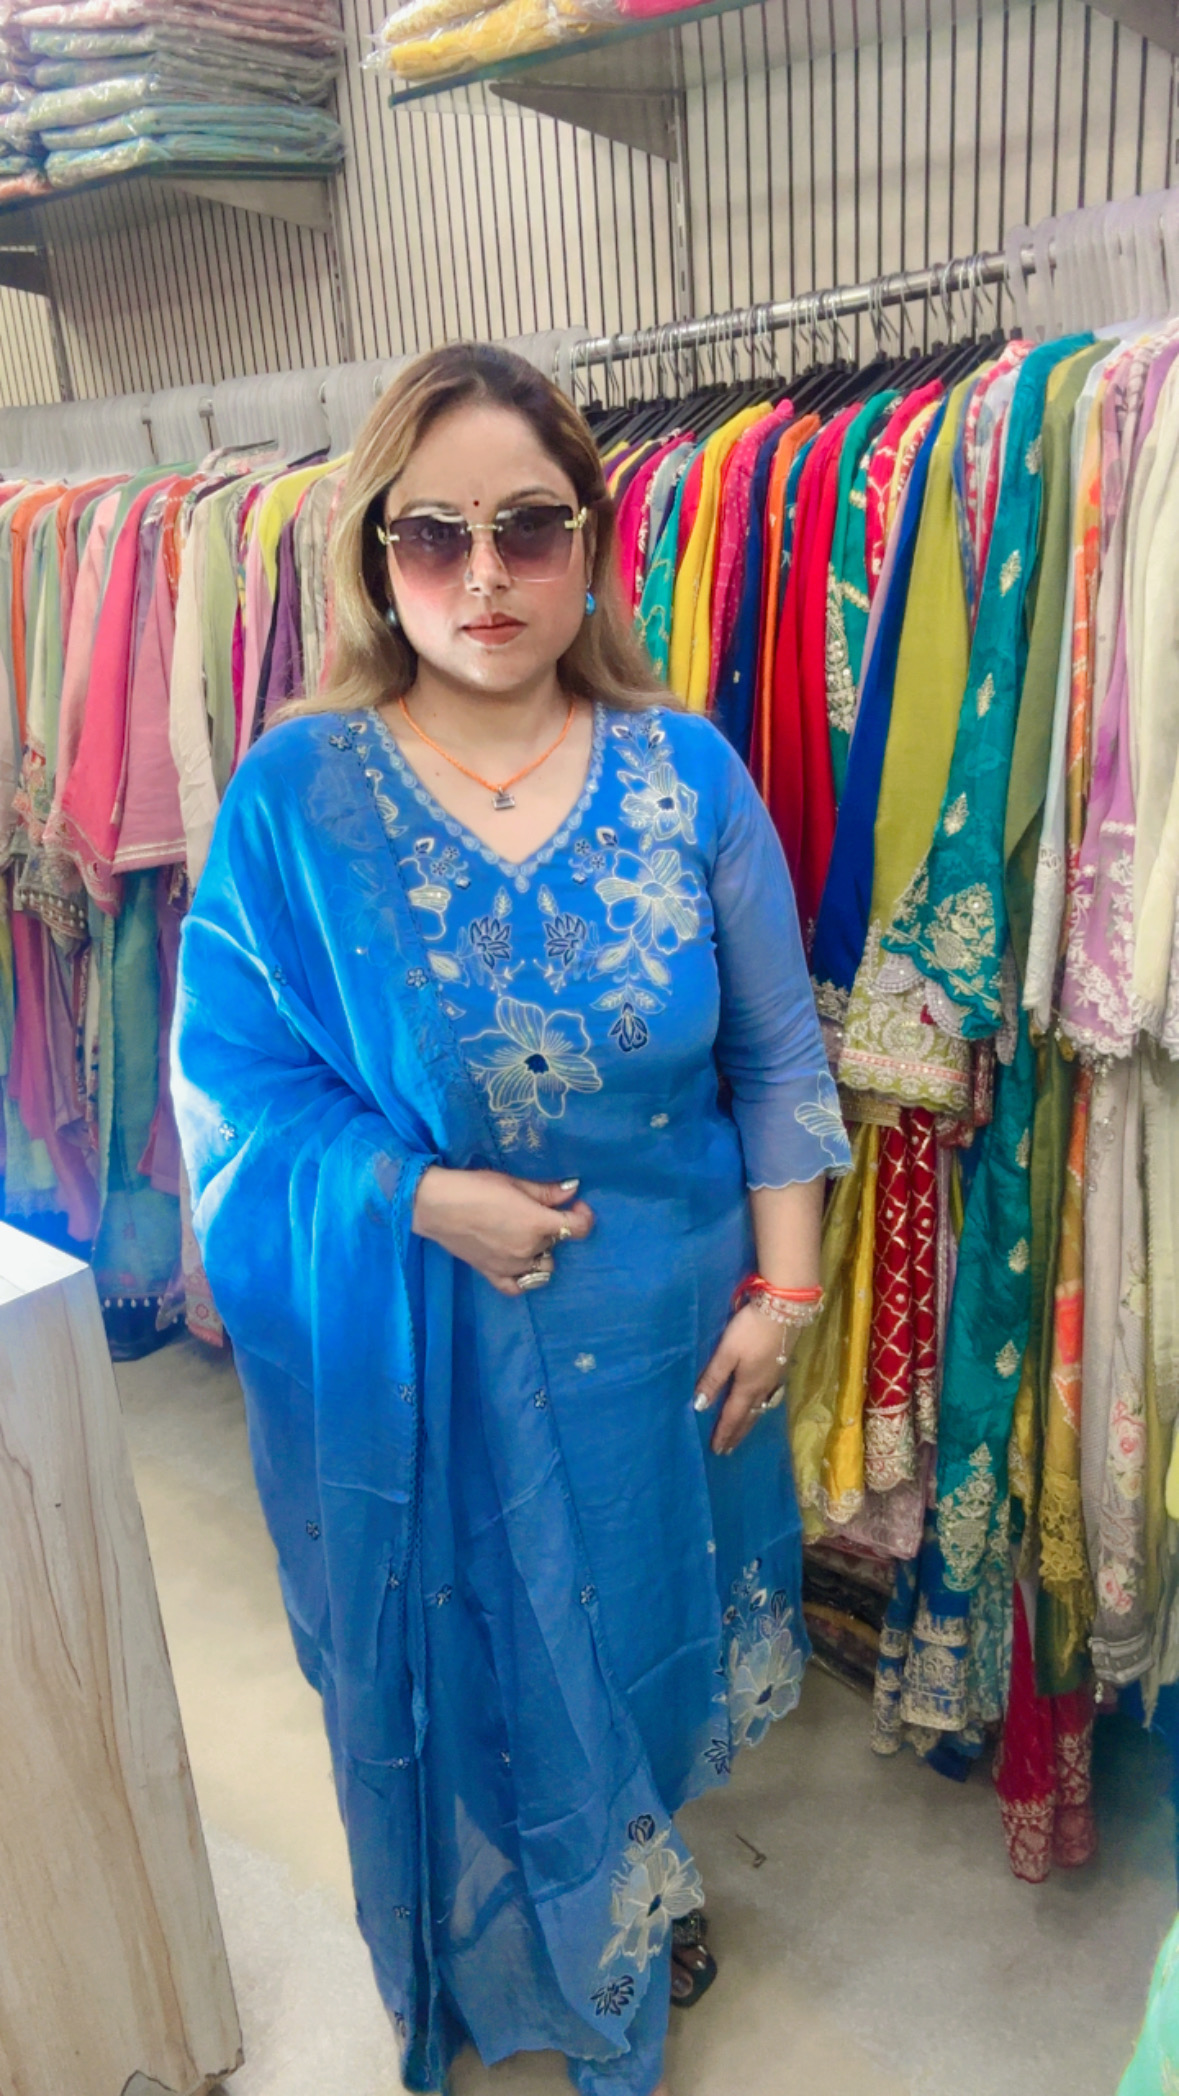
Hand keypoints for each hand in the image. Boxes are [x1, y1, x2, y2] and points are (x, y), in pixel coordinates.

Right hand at [412, 1166, 593, 1295]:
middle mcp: (529, 1249)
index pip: (578, 1227)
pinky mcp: (493, 1275)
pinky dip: (525, 1277)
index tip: (576, 1206)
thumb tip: (573, 1191)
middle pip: (556, 1243)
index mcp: (538, 1224)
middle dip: (552, 1228)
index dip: (583, 1214)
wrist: (436, 1204)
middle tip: (534, 1212)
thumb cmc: (475, 1187)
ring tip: (523, 1235)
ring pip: (543, 1265)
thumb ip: (547, 1191)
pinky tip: (521, 1264)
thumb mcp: (515, 1183)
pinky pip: (519, 1286)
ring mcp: (512, 1266)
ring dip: (540, 1251)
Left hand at [693, 1304, 794, 1454]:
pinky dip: (760, 1408)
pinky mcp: (781, 1367)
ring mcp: (775, 1378)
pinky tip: (761, 1403)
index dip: (724, 1433)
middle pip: (748, 1416)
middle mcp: (763, 1387)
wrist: (785, 1310)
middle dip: (737, 1433)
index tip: (717, 1450)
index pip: (733, 1416)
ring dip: (750, 1422)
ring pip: (760, 1407)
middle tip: (728, 1449)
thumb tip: (699, 1407)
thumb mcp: (727, 1353)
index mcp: (747, 1387)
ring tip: (743, 1431)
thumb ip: (713, 1378)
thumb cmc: (750, 1331)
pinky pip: (768, 1397)